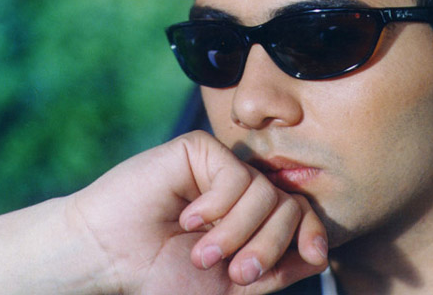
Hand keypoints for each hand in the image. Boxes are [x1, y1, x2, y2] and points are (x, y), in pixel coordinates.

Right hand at [67, 130, 327, 293]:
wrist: (111, 258)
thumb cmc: (164, 276)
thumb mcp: (230, 286)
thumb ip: (275, 269)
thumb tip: (321, 253)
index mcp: (249, 218)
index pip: (299, 214)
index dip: (312, 232)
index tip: (317, 255)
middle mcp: (240, 190)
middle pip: (288, 205)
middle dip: (268, 246)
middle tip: (235, 272)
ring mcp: (221, 169)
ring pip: (265, 193)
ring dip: (235, 233)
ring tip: (202, 252)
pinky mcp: (201, 150)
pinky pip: (235, 176)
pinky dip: (216, 207)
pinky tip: (187, 217)